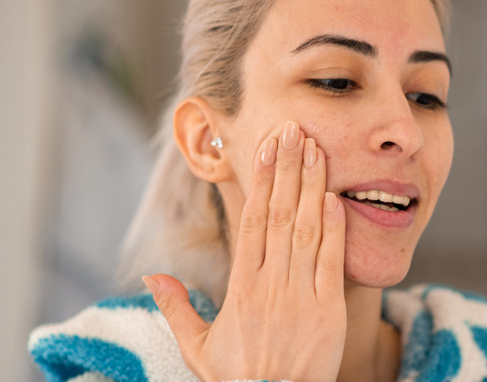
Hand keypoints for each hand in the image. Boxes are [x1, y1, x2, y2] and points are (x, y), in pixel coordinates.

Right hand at [145, 121, 346, 380]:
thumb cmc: (237, 379)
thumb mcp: (197, 346)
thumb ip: (176, 308)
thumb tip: (153, 277)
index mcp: (240, 287)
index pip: (252, 221)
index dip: (261, 181)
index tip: (267, 148)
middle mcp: (269, 284)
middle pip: (280, 214)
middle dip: (287, 168)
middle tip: (293, 130)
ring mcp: (300, 295)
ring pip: (305, 229)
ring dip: (311, 185)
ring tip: (315, 149)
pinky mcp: (328, 310)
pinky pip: (330, 260)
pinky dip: (333, 227)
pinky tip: (334, 197)